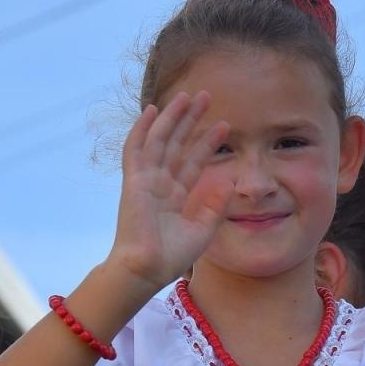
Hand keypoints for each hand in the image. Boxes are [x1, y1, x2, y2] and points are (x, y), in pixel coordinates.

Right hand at [109, 91, 234, 290]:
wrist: (147, 269)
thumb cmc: (172, 257)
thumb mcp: (203, 229)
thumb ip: (215, 205)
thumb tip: (230, 179)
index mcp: (176, 196)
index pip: (194, 161)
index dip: (208, 142)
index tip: (224, 124)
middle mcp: (161, 184)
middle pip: (177, 144)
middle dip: (191, 120)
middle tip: (206, 97)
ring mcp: (146, 180)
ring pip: (159, 140)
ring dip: (172, 117)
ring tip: (187, 96)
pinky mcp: (133, 181)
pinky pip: (136, 149)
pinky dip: (142, 128)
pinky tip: (152, 110)